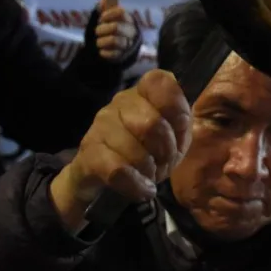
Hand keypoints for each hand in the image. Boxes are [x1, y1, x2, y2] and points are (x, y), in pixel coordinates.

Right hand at [49, 70, 190, 230]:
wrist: (105, 181)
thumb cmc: (146, 152)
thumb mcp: (173, 137)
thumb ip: (181, 122)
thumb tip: (181, 118)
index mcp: (143, 93)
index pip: (159, 81)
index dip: (175, 107)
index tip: (179, 128)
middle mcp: (120, 103)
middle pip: (152, 123)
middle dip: (166, 151)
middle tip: (164, 161)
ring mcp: (101, 126)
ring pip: (135, 150)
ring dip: (150, 171)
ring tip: (149, 175)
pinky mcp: (89, 153)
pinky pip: (117, 170)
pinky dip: (136, 185)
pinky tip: (141, 189)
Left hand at [95, 0, 139, 61]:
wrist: (113, 49)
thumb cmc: (109, 30)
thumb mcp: (106, 18)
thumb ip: (105, 8)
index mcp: (128, 19)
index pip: (121, 12)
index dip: (109, 14)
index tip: (101, 18)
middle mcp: (131, 31)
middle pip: (116, 27)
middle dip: (103, 29)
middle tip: (97, 31)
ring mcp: (128, 44)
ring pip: (114, 40)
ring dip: (101, 41)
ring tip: (99, 42)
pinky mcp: (123, 56)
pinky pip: (112, 53)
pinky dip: (104, 52)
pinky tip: (102, 51)